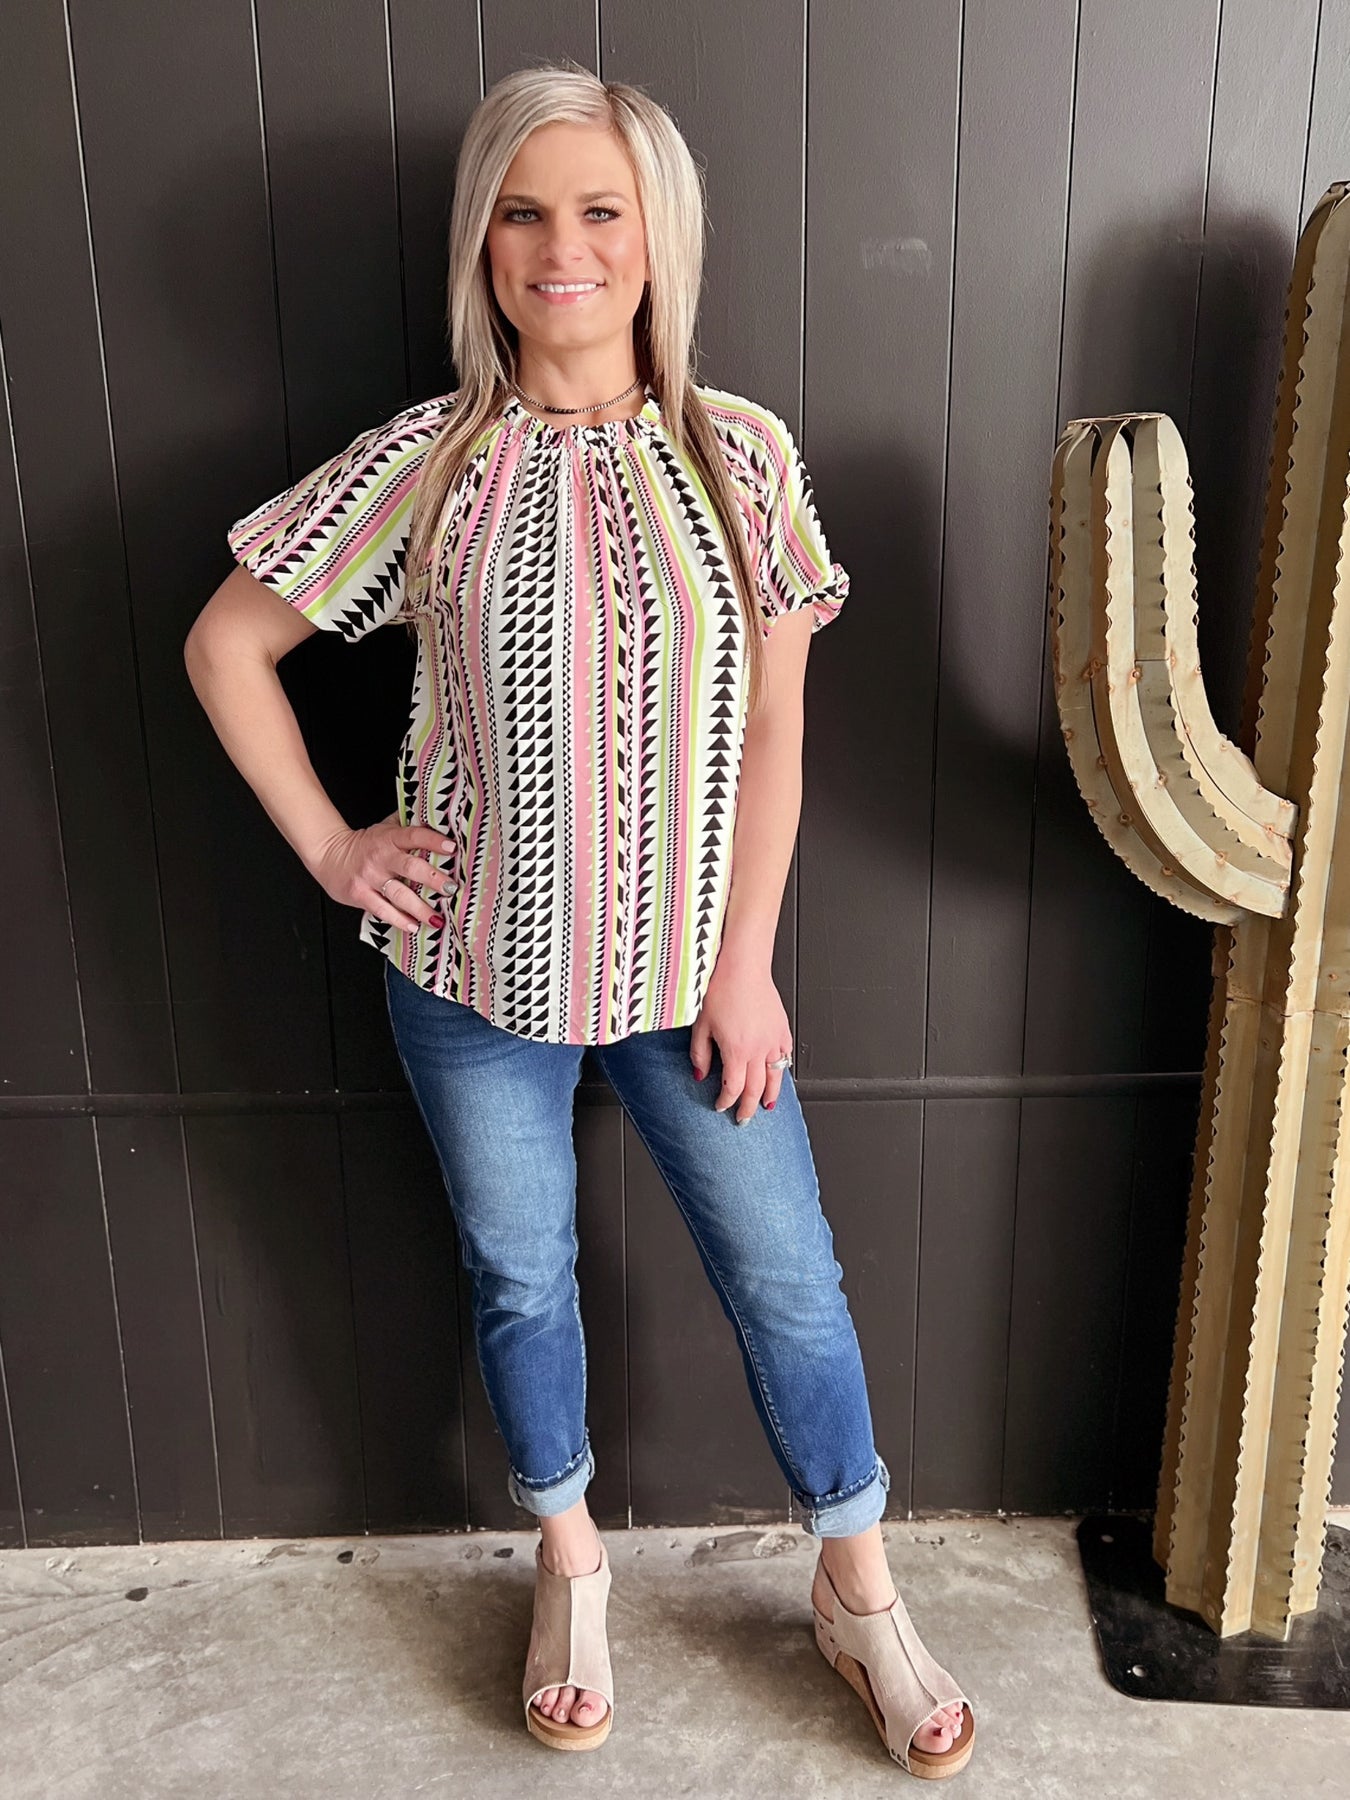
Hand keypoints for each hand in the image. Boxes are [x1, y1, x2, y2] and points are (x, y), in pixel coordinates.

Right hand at [308, 810, 456, 930]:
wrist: (328, 854)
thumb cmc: (364, 844)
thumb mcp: (385, 828)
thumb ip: (408, 825)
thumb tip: (438, 819)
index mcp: (390, 838)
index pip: (414, 836)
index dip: (434, 841)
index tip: (452, 847)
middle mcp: (381, 857)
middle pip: (410, 867)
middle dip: (433, 879)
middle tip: (451, 888)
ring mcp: (370, 877)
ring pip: (399, 894)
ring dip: (420, 907)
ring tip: (437, 917)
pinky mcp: (360, 895)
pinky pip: (382, 910)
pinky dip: (399, 920)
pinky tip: (413, 926)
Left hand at [689, 947, 791, 1123]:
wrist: (742, 966)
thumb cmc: (722, 988)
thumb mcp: (701, 1024)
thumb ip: (700, 1053)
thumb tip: (701, 1074)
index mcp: (737, 1050)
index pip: (733, 1088)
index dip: (726, 1101)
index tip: (720, 1106)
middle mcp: (758, 1049)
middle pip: (756, 1089)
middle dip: (748, 1108)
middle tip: (744, 1119)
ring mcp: (773, 1039)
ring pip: (776, 1076)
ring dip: (770, 1095)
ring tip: (766, 1106)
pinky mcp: (782, 1028)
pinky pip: (785, 1056)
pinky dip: (782, 1069)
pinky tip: (778, 1073)